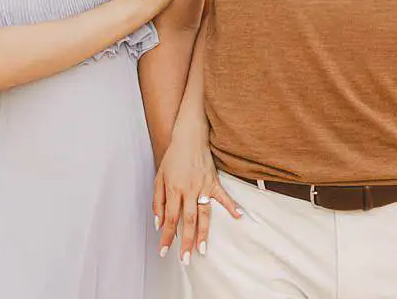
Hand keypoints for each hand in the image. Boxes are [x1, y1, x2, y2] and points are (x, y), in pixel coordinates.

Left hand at [154, 126, 240, 263]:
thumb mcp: (159, 177)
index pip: (170, 218)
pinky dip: (231, 206)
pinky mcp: (214, 181)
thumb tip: (158, 223)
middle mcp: (189, 190)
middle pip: (188, 221)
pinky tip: (238, 217)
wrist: (189, 136)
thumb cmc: (173, 157)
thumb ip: (158, 201)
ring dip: (203, 233)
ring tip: (202, 250)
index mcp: (174, 189)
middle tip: (186, 260)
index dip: (167, 236)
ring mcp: (203, 186)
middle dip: (186, 242)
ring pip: (204, 214)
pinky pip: (223, 196)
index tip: (164, 251)